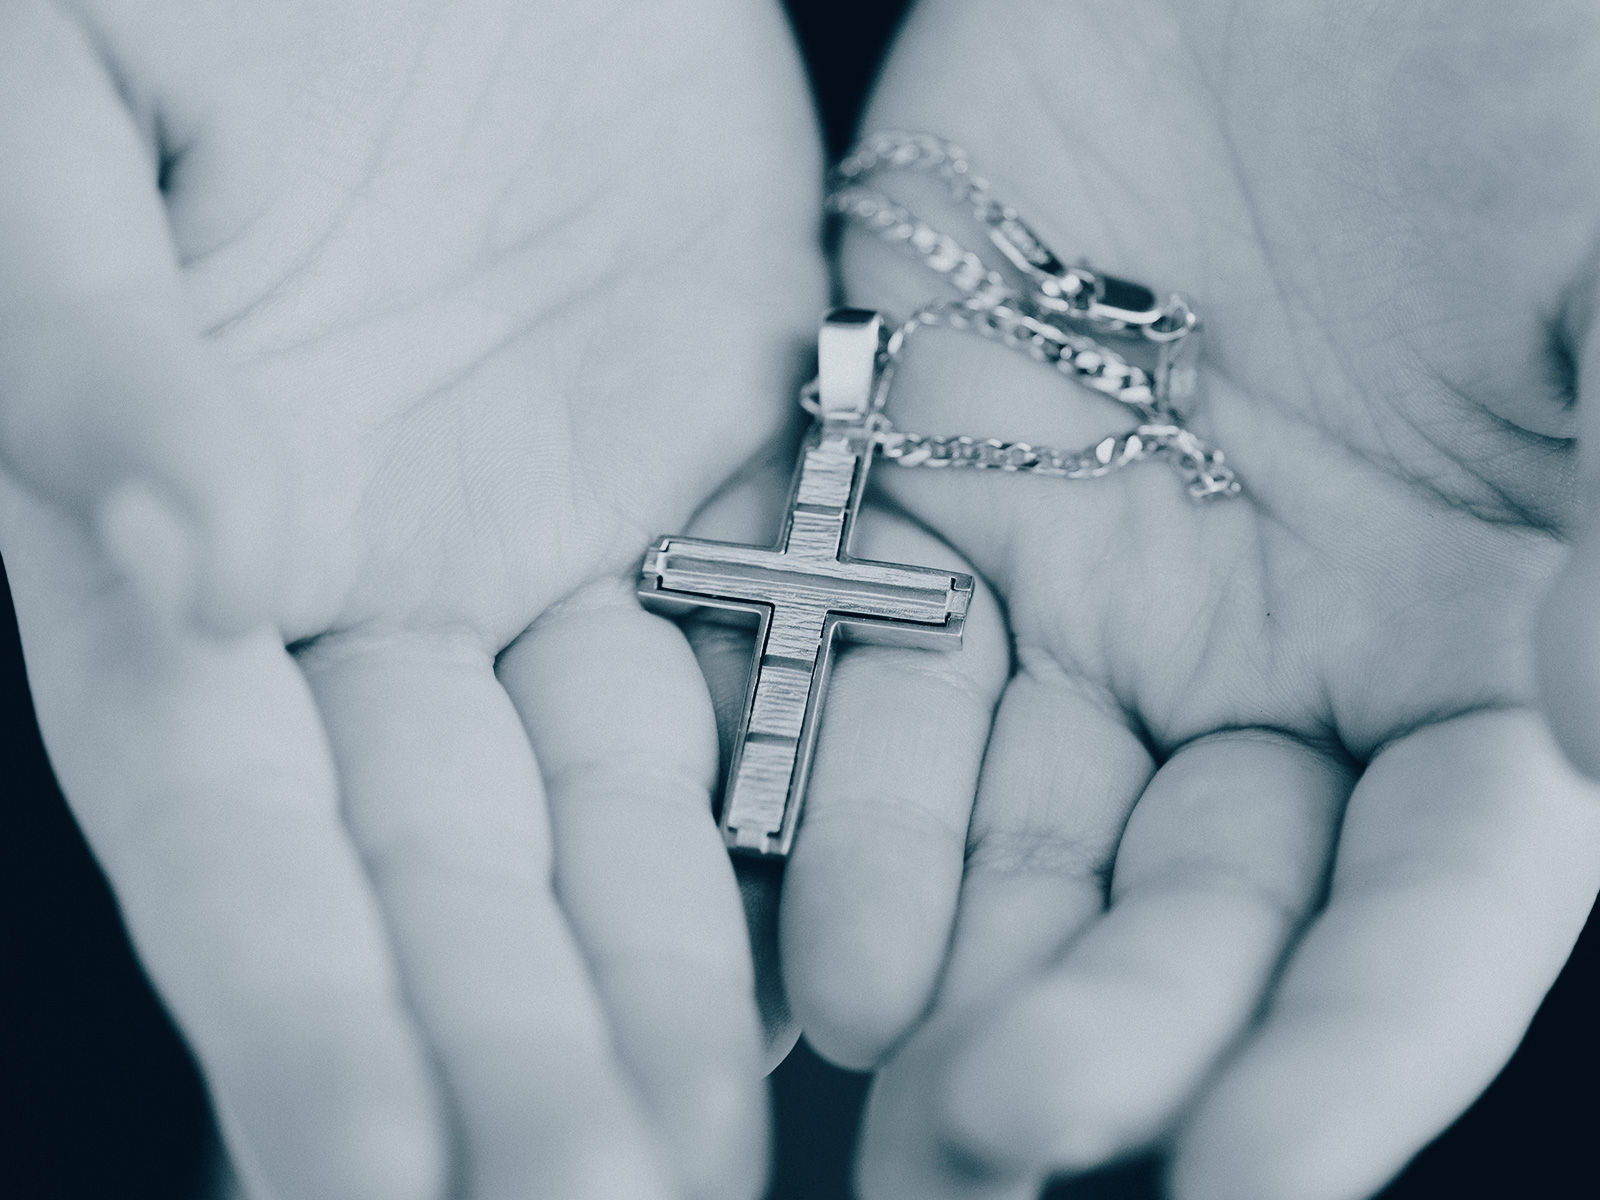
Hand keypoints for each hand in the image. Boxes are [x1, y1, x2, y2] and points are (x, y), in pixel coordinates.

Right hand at [0, 2, 821, 1196]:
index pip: (243, 842)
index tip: (384, 1196)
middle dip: (517, 1075)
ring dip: (668, 1008)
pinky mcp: (717, 479)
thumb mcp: (70, 118)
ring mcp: (554, 552)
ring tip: (717, 1175)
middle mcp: (371, 597)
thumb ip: (93, 356)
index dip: (310, 1025)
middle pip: (450, 887)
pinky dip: (800, 828)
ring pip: (622, 829)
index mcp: (172, 542)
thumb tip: (187, 580)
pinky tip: (832, 979)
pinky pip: (767, 681)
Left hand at [770, 3, 1599, 1196]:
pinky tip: (804, 923)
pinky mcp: (928, 494)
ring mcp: (1095, 589)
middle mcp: (1279, 659)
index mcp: (1488, 645)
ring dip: (953, 967)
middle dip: (1112, 1032)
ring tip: (889, 1104)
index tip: (1252, 1180)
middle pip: (1195, 903)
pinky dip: (842, 797)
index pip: (1423, 906)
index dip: (1349, 1052)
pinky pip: (875, 674)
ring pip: (1018, 828)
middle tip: (1004, 1144)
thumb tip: (1588, 752)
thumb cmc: (1508, 62)